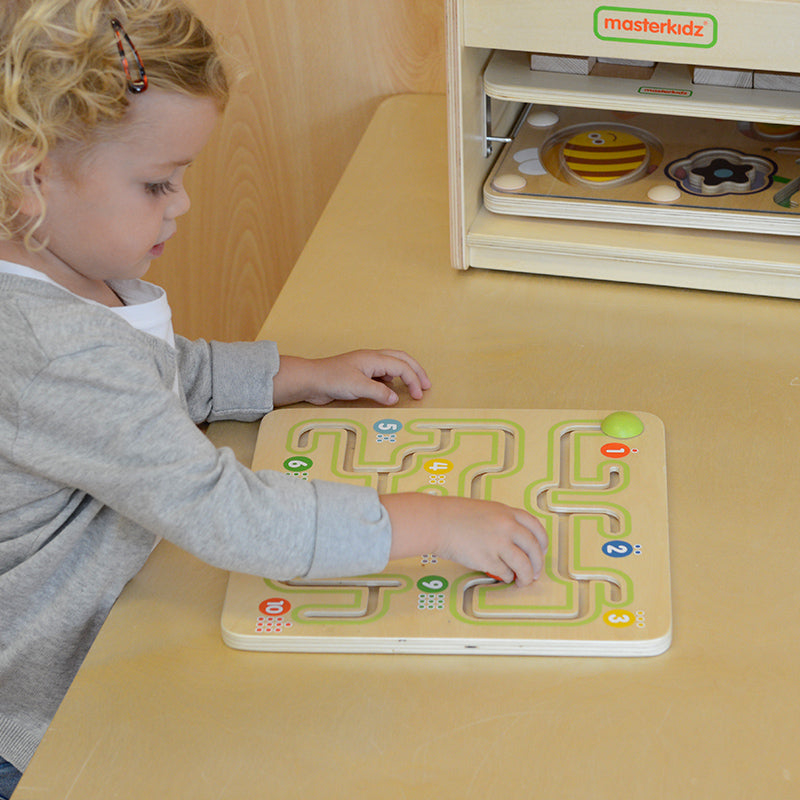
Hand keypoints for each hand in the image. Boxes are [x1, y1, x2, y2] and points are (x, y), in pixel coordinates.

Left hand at [273, 349, 430, 406]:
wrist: (310, 380)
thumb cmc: (331, 379)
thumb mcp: (358, 387)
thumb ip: (379, 393)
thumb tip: (396, 398)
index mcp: (374, 358)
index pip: (402, 367)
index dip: (414, 380)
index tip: (419, 396)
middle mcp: (372, 359)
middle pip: (401, 359)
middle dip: (416, 371)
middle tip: (427, 385)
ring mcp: (365, 366)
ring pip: (392, 364)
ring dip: (405, 374)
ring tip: (413, 386)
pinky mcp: (359, 375)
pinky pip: (382, 374)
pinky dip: (392, 380)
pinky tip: (391, 390)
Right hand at [381, 493, 547, 585]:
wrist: (437, 521)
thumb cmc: (454, 514)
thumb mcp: (486, 509)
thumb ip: (503, 521)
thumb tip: (514, 542)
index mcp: (507, 513)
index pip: (536, 528)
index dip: (542, 542)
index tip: (541, 550)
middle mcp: (507, 527)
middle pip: (534, 549)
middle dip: (537, 564)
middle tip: (534, 572)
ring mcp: (498, 544)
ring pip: (524, 565)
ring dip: (526, 576)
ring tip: (522, 581)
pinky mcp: (487, 560)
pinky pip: (505, 573)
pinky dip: (507, 577)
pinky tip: (502, 576)